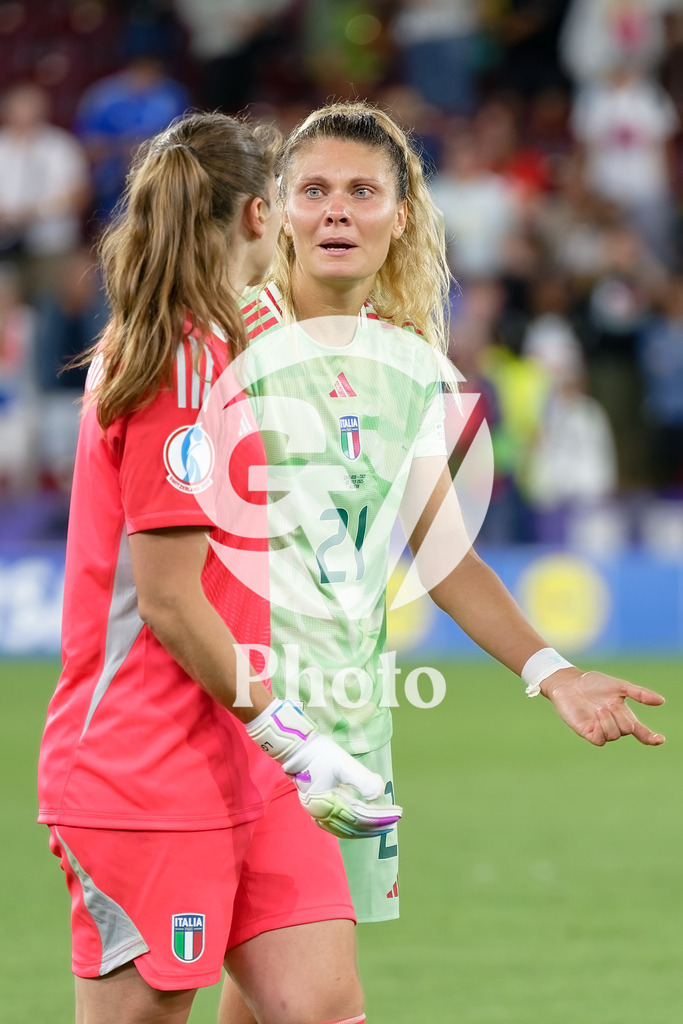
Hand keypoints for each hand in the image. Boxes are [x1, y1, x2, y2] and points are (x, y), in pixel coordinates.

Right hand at [283, 733, 401, 838]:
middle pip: (354, 826)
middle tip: (395, 819)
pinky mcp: (317, 809)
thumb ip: (361, 780)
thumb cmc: (320, 754)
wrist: (297, 749)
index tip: (397, 813)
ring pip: (346, 829)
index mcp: (327, 804)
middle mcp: (321, 814)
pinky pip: (338, 825)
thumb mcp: (344, 764)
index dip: (379, 817)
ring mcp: (317, 813)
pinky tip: (362, 824)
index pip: (360, 817)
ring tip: (383, 824)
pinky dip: (352, 827)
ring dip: (366, 828)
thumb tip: (377, 795)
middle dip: (376, 824)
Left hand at [541, 668, 664, 746]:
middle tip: (607, 703)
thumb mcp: (619, 686)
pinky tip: (596, 718)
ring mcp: (601, 730)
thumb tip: (661, 701)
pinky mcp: (587, 733)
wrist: (570, 683)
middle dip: (620, 716)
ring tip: (599, 708)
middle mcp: (614, 724)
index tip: (660, 739)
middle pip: (627, 730)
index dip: (651, 738)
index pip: (641, 732)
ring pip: (614, 735)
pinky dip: (601, 730)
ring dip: (609, 720)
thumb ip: (639, 693)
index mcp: (623, 715)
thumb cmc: (593, 683)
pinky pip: (601, 740)